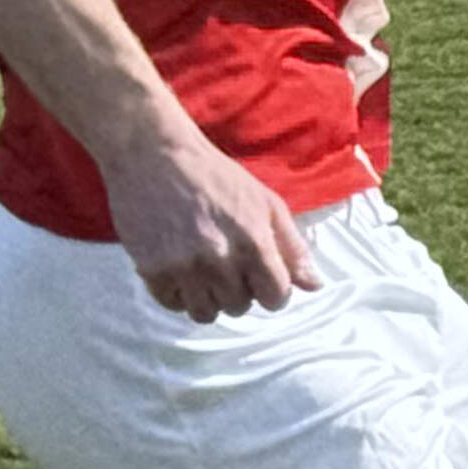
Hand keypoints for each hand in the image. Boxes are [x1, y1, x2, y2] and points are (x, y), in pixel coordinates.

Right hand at [101, 129, 323, 321]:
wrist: (154, 155)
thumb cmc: (215, 176)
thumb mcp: (266, 202)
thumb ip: (292, 246)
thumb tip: (315, 285)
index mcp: (254, 242)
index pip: (275, 298)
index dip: (271, 290)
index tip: (259, 276)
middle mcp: (220, 259)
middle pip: (239, 307)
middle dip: (238, 291)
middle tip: (226, 264)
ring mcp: (184, 267)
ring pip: (206, 313)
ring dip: (208, 298)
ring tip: (203, 271)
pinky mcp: (152, 270)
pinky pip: (173, 305)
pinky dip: (178, 294)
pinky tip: (180, 269)